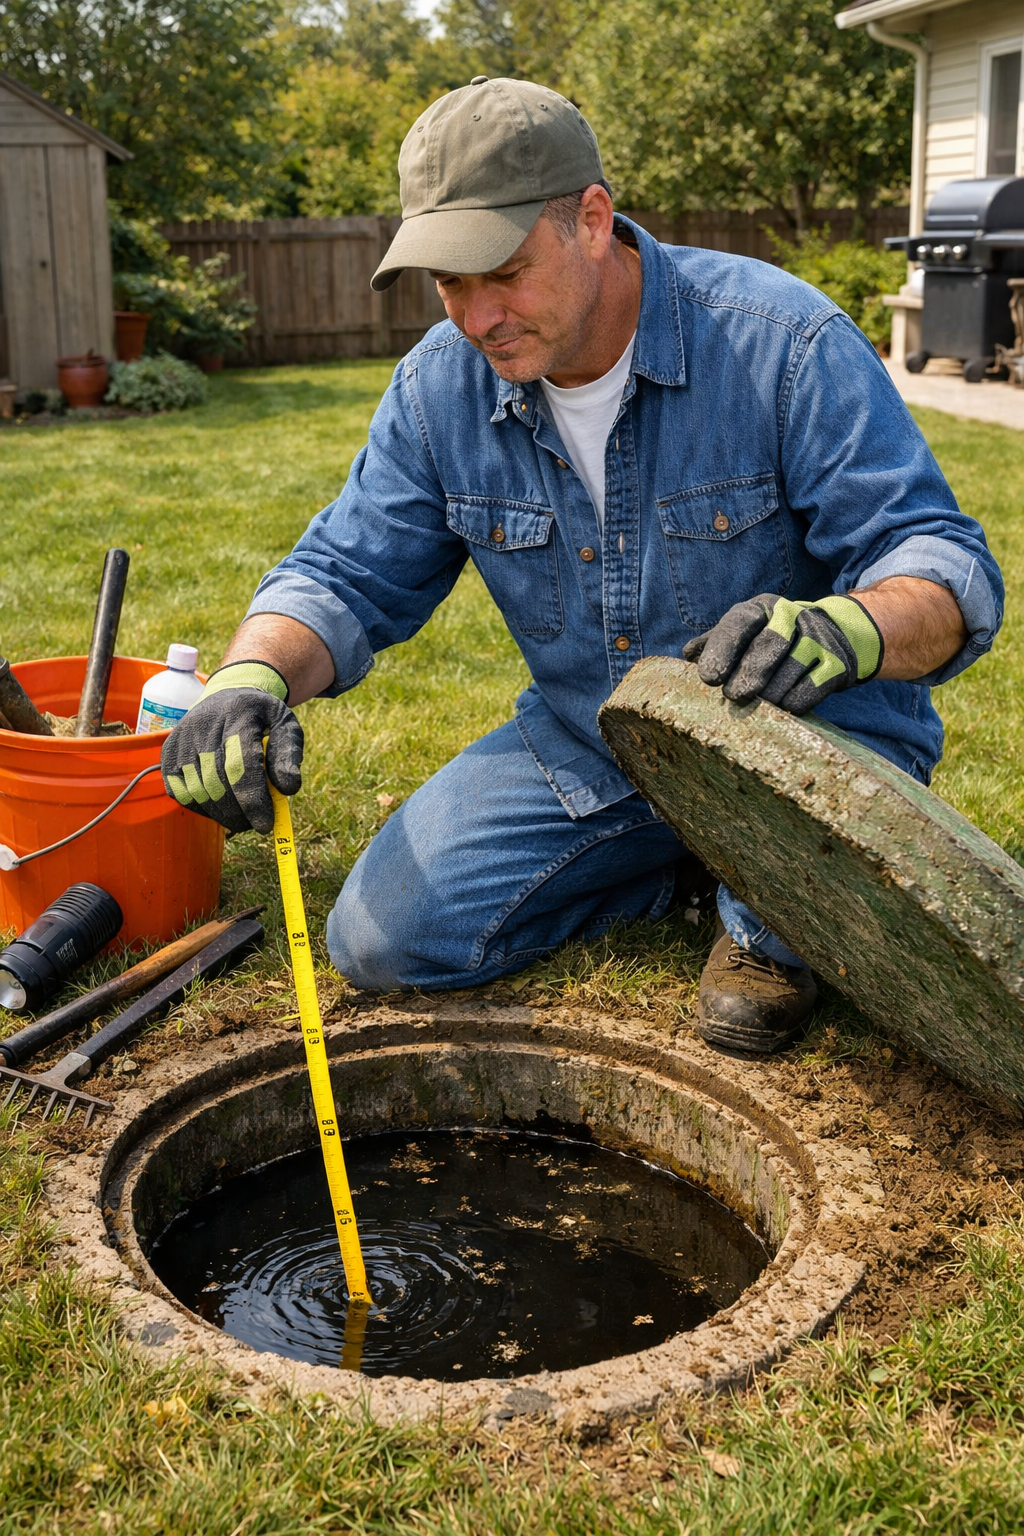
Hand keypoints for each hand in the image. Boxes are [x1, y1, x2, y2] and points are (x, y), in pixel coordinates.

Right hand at [161, 661, 303, 833]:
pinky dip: (205, 809)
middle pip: (217, 784)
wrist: (224, 698)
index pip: (240, 764)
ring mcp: (179, 743)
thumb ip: (289, 754)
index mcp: (237, 714)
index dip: (253, 799)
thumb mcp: (285, 724)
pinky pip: (183, 796)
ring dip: (224, 815)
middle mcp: (201, 727)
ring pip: (198, 794)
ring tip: (244, 816)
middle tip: (259, 823)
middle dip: (241, 813)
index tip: (266, 824)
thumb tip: (288, 788)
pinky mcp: (167, 759)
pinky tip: (223, 805)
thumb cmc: (260, 718)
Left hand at [683, 593, 883, 714]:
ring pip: (791, 669)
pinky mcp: (837, 663)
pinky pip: (812, 688)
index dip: (723, 648)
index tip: (709, 678)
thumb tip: (688, 653)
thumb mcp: (746, 631)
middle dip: (749, 674)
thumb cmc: (774, 638)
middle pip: (770, 644)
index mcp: (762, 607)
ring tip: (758, 705)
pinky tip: (782, 707)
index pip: (739, 622)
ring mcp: (818, 639)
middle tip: (735, 697)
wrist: (836, 636)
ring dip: (770, 694)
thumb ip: (716, 642)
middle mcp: (792, 616)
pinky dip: (793, 702)